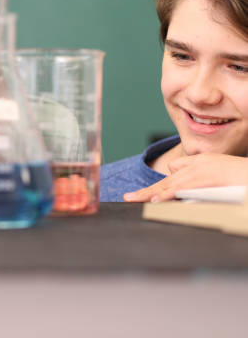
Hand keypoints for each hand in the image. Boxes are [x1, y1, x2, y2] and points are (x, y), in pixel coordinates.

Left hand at [123, 153, 247, 202]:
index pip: (169, 178)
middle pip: (165, 182)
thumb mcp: (212, 167)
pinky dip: (169, 194)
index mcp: (195, 166)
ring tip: (136, 200)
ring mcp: (198, 174)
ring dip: (152, 194)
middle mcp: (194, 167)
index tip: (138, 197)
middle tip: (128, 198)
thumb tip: (173, 172)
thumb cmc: (237, 173)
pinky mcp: (205, 180)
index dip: (153, 190)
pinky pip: (183, 189)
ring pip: (170, 185)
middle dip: (145, 192)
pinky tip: (157, 200)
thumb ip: (193, 169)